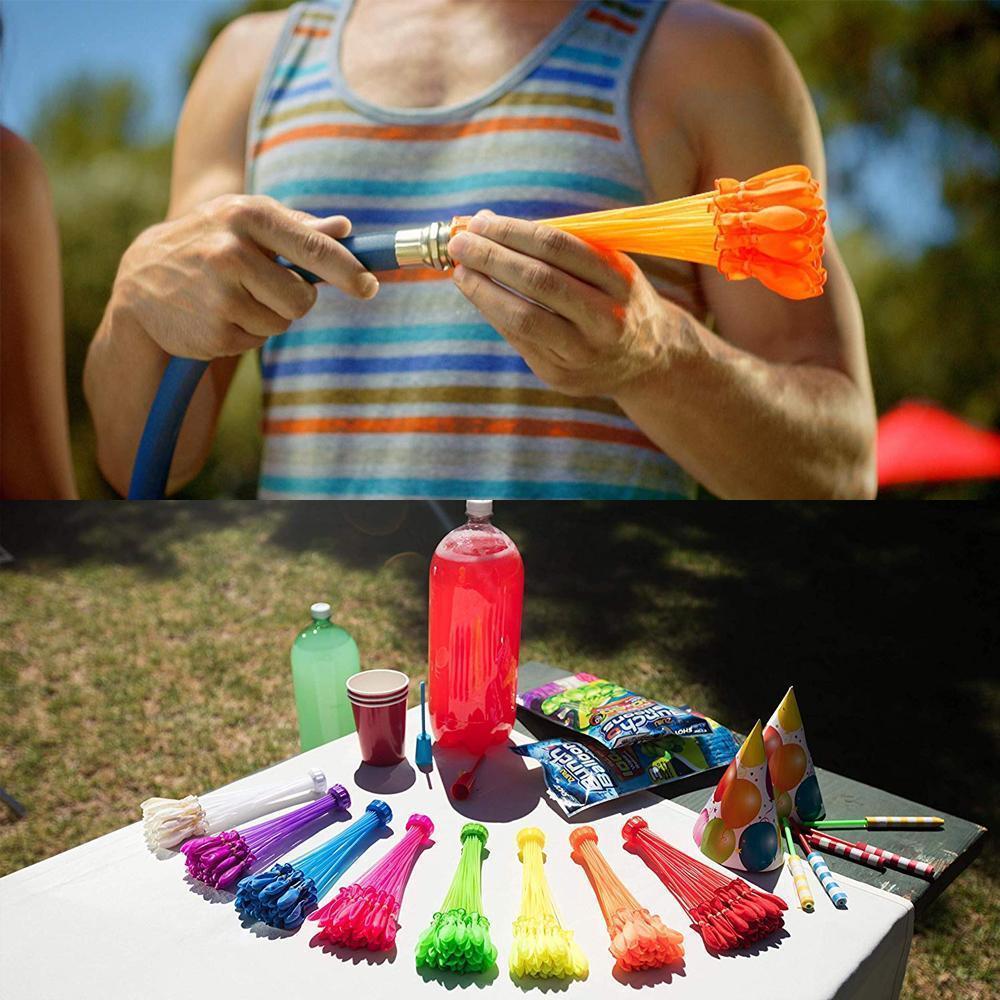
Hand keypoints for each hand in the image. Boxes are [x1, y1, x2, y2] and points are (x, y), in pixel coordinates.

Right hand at [113, 195, 378, 360]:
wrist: (140, 280)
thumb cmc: (209, 242)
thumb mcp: (246, 221)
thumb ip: (298, 228)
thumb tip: (346, 229)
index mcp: (246, 215)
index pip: (314, 248)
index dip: (349, 272)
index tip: (369, 286)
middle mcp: (230, 251)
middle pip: (303, 298)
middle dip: (295, 299)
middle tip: (270, 288)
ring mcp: (218, 293)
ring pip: (282, 323)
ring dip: (269, 317)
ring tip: (234, 297)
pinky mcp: (213, 330)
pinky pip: (256, 341)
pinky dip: (245, 332)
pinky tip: (217, 313)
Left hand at [447, 212, 674, 397]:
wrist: (648, 360)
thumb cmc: (614, 299)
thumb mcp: (606, 266)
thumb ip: (556, 247)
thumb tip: (485, 222)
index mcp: (620, 279)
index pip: (557, 246)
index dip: (512, 232)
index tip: (480, 222)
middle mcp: (606, 318)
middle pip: (538, 281)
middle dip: (491, 258)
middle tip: (460, 243)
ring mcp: (584, 352)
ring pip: (523, 317)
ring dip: (483, 290)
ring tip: (460, 271)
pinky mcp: (561, 375)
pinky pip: (518, 340)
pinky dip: (493, 313)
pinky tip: (478, 295)